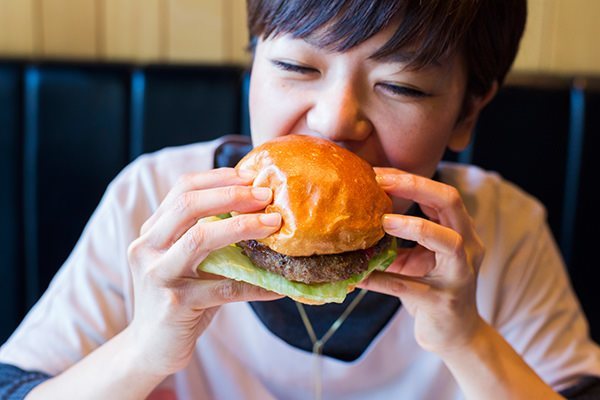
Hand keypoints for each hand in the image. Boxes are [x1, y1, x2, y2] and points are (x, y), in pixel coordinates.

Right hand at [126, 167, 281, 376]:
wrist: (151, 348)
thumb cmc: (179, 297)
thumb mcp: (188, 261)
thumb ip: (208, 236)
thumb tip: (259, 211)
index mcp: (152, 231)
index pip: (182, 189)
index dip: (219, 178)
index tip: (251, 176)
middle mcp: (147, 247)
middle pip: (188, 206)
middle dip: (232, 195)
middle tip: (266, 195)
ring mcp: (158, 275)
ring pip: (201, 238)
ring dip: (242, 227)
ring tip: (274, 223)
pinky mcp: (174, 304)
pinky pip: (224, 288)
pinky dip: (255, 285)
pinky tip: (279, 285)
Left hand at [359, 168, 485, 353]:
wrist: (454, 334)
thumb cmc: (430, 289)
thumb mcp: (414, 258)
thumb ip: (397, 237)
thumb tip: (355, 215)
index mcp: (460, 230)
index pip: (440, 193)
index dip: (410, 180)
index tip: (377, 173)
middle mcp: (468, 247)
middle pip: (452, 203)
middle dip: (416, 187)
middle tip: (380, 182)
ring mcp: (460, 275)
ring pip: (450, 242)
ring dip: (415, 227)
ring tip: (383, 220)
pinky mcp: (443, 302)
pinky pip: (409, 286)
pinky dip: (380, 279)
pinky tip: (357, 275)